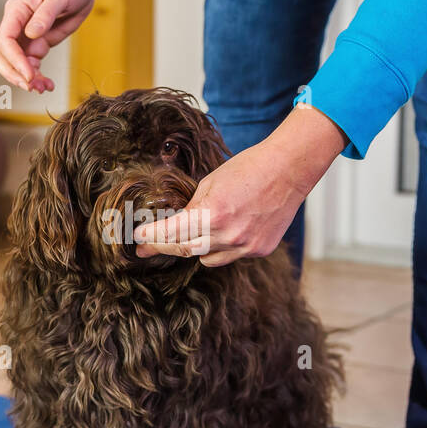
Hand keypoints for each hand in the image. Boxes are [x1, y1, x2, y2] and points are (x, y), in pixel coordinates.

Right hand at [0, 0, 96, 92]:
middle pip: (0, 55)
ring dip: (25, 79)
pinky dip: (36, 77)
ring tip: (45, 87)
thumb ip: (45, 15)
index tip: (30, 75)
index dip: (15, 60)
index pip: (5, 40)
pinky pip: (29, 65)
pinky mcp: (36, 44)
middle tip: (33, 86)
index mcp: (17, 10)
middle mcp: (16, 24)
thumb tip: (31, 34)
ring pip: (13, 64)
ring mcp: (24, 36)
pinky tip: (47, 83)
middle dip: (13, 73)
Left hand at [133, 105, 348, 266]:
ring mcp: (245, 246)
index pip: (171, 233)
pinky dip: (224, 246)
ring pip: (207, 259)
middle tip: (148, 246)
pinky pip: (231, 255)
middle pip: (185, 251)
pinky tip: (231, 227)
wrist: (288, 170)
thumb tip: (174, 226)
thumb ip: (192, 208)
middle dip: (164, 247)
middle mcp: (228, 235)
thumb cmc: (248, 168)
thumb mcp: (210, 183)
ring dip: (197, 247)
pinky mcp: (259, 250)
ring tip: (199, 230)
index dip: (151, 237)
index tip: (138, 238)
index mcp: (211, 213)